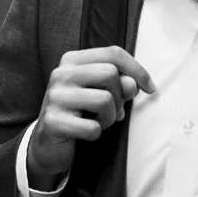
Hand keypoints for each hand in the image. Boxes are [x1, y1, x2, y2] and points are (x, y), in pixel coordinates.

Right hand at [27, 46, 155, 188]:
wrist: (47, 143)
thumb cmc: (80, 113)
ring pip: (104, 100)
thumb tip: (133, 85)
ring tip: (99, 122)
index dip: (137, 70)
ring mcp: (55, 97)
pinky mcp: (52, 121)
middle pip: (110, 74)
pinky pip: (92, 127)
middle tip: (112, 111)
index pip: (113, 53)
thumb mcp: (102, 93)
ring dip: (109, 117)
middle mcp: (61, 74)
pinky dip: (96, 133)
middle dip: (120, 97)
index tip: (150, 88)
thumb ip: (120, 84)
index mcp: (72, 60)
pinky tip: (85, 133)